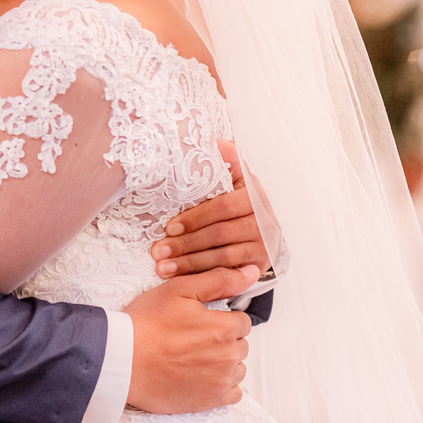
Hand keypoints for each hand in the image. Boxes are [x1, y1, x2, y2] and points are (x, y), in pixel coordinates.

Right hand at [125, 265, 256, 412]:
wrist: (122, 359)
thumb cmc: (146, 324)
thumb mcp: (179, 290)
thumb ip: (219, 280)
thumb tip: (251, 272)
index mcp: (224, 328)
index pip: (242, 320)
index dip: (221, 317)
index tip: (201, 320)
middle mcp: (228, 357)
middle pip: (239, 344)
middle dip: (222, 339)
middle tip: (192, 336)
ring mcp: (220, 381)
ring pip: (236, 367)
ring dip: (222, 361)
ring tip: (192, 354)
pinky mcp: (210, 400)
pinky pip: (232, 392)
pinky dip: (220, 384)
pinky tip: (199, 374)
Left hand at [151, 140, 270, 277]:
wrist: (262, 226)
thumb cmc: (237, 199)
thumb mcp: (234, 177)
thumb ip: (226, 161)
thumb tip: (217, 143)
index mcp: (253, 193)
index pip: (223, 206)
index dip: (195, 217)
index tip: (169, 227)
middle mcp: (264, 219)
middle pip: (220, 233)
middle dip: (185, 243)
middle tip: (158, 251)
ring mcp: (264, 243)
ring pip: (223, 256)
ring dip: (190, 262)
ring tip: (162, 266)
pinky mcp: (260, 264)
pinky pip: (229, 273)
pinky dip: (203, 275)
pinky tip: (181, 278)